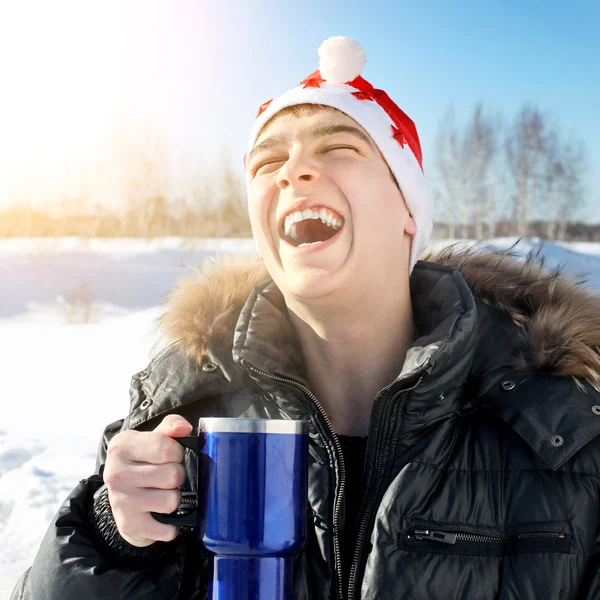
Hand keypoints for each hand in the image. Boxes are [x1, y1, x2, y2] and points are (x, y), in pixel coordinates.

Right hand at [103, 414, 192, 546]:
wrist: (122, 496)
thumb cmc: (144, 461)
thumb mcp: (153, 438)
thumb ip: (170, 427)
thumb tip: (184, 428)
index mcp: (122, 446)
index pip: (166, 448)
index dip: (178, 453)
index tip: (172, 456)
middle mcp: (116, 473)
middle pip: (173, 475)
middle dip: (177, 476)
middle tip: (167, 477)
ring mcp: (121, 501)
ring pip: (172, 501)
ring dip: (174, 498)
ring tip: (163, 493)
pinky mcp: (129, 526)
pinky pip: (167, 530)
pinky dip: (171, 526)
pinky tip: (163, 516)